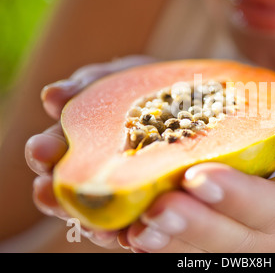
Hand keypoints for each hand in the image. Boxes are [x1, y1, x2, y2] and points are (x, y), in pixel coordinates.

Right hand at [25, 55, 153, 247]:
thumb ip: (90, 85)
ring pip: (99, 217)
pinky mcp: (153, 207)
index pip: (52, 152)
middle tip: (50, 193)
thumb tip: (51, 97)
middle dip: (55, 195)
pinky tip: (134, 235)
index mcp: (81, 140)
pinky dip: (133, 233)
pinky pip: (139, 227)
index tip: (44, 150)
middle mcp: (96, 170)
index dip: (44, 153)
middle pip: (68, 191)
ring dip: (91, 225)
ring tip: (95, 228)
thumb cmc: (149, 85)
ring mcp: (124, 191)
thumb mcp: (122, 77)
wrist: (192, 95)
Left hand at [122, 113, 274, 252]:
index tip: (199, 176)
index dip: (238, 196)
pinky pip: (203, 256)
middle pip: (237, 240)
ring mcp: (261, 252)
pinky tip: (126, 235)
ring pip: (214, 256)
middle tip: (151, 212)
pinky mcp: (242, 251)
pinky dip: (167, 248)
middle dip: (192, 227)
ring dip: (171, 246)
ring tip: (128, 231)